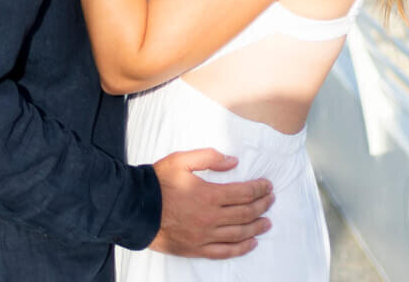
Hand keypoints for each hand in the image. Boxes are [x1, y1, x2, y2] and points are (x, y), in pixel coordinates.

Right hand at [151, 149, 272, 257]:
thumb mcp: (181, 160)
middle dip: (262, 205)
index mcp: (209, 194)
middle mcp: (210, 218)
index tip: (268, 185)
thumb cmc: (159, 182)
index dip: (259, 189)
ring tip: (267, 222)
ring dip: (256, 227)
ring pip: (239, 234)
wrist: (136, 209)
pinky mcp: (197, 249)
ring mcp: (205, 236)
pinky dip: (241, 249)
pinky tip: (251, 243)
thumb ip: (209, 157)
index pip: (243, 193)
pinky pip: (224, 251)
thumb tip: (233, 161)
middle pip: (245, 213)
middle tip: (271, 200)